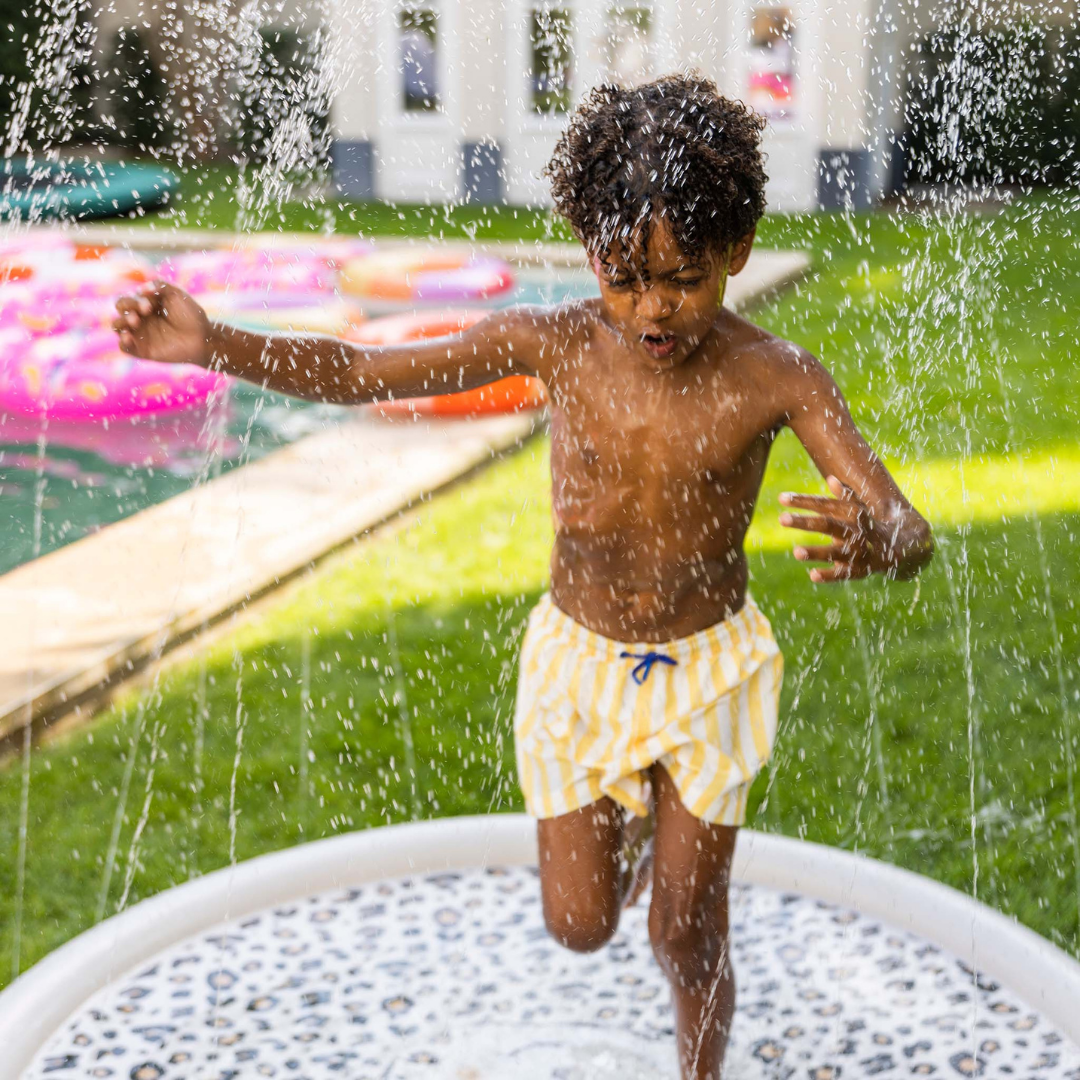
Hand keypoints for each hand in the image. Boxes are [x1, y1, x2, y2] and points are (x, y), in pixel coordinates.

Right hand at [112, 280, 213, 366]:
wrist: (203, 339)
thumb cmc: (191, 316)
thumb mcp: (177, 295)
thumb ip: (159, 286)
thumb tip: (141, 289)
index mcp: (145, 304)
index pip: (129, 298)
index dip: (135, 299)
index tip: (150, 304)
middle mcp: (140, 318)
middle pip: (120, 308)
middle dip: (128, 306)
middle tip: (144, 311)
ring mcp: (140, 334)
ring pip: (117, 326)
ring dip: (121, 321)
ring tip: (135, 321)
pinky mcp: (143, 350)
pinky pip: (124, 347)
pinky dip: (123, 341)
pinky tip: (127, 337)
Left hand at [779, 475, 897, 582]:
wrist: (909, 547)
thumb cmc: (876, 526)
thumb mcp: (862, 510)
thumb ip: (845, 498)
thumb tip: (830, 479)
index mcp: (855, 515)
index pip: (827, 505)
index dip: (805, 501)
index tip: (781, 498)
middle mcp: (858, 532)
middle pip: (829, 526)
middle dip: (806, 523)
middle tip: (781, 519)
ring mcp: (862, 552)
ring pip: (837, 552)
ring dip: (817, 552)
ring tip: (795, 552)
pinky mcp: (863, 570)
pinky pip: (845, 574)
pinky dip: (830, 575)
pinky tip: (812, 575)